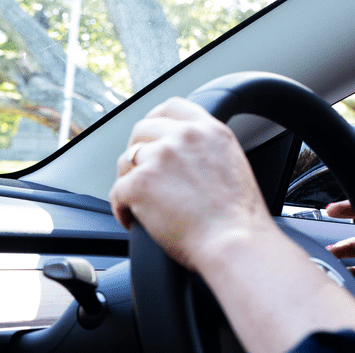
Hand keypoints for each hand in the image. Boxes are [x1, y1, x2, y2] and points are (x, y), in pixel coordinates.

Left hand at [111, 97, 354, 352]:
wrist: (234, 242)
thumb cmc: (237, 219)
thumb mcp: (233, 164)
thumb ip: (206, 150)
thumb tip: (184, 157)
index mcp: (209, 130)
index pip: (171, 107)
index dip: (154, 120)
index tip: (149, 135)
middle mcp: (183, 137)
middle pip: (142, 130)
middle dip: (137, 152)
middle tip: (141, 175)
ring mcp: (159, 158)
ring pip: (126, 161)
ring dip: (128, 180)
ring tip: (137, 202)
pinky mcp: (140, 183)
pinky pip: (117, 191)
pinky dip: (120, 208)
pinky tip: (130, 220)